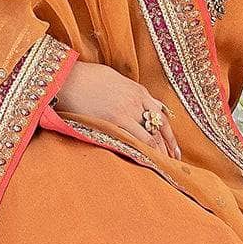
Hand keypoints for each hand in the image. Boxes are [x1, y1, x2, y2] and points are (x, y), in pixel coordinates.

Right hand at [52, 60, 180, 159]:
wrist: (68, 77)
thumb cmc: (88, 77)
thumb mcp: (117, 79)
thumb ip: (132, 92)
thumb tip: (145, 102)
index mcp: (139, 91)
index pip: (162, 116)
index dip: (170, 135)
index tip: (174, 148)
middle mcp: (137, 101)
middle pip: (159, 128)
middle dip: (167, 147)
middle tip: (172, 161)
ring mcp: (127, 110)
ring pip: (151, 136)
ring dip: (158, 152)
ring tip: (163, 166)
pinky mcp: (114, 120)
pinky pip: (136, 139)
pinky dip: (145, 151)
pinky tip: (148, 161)